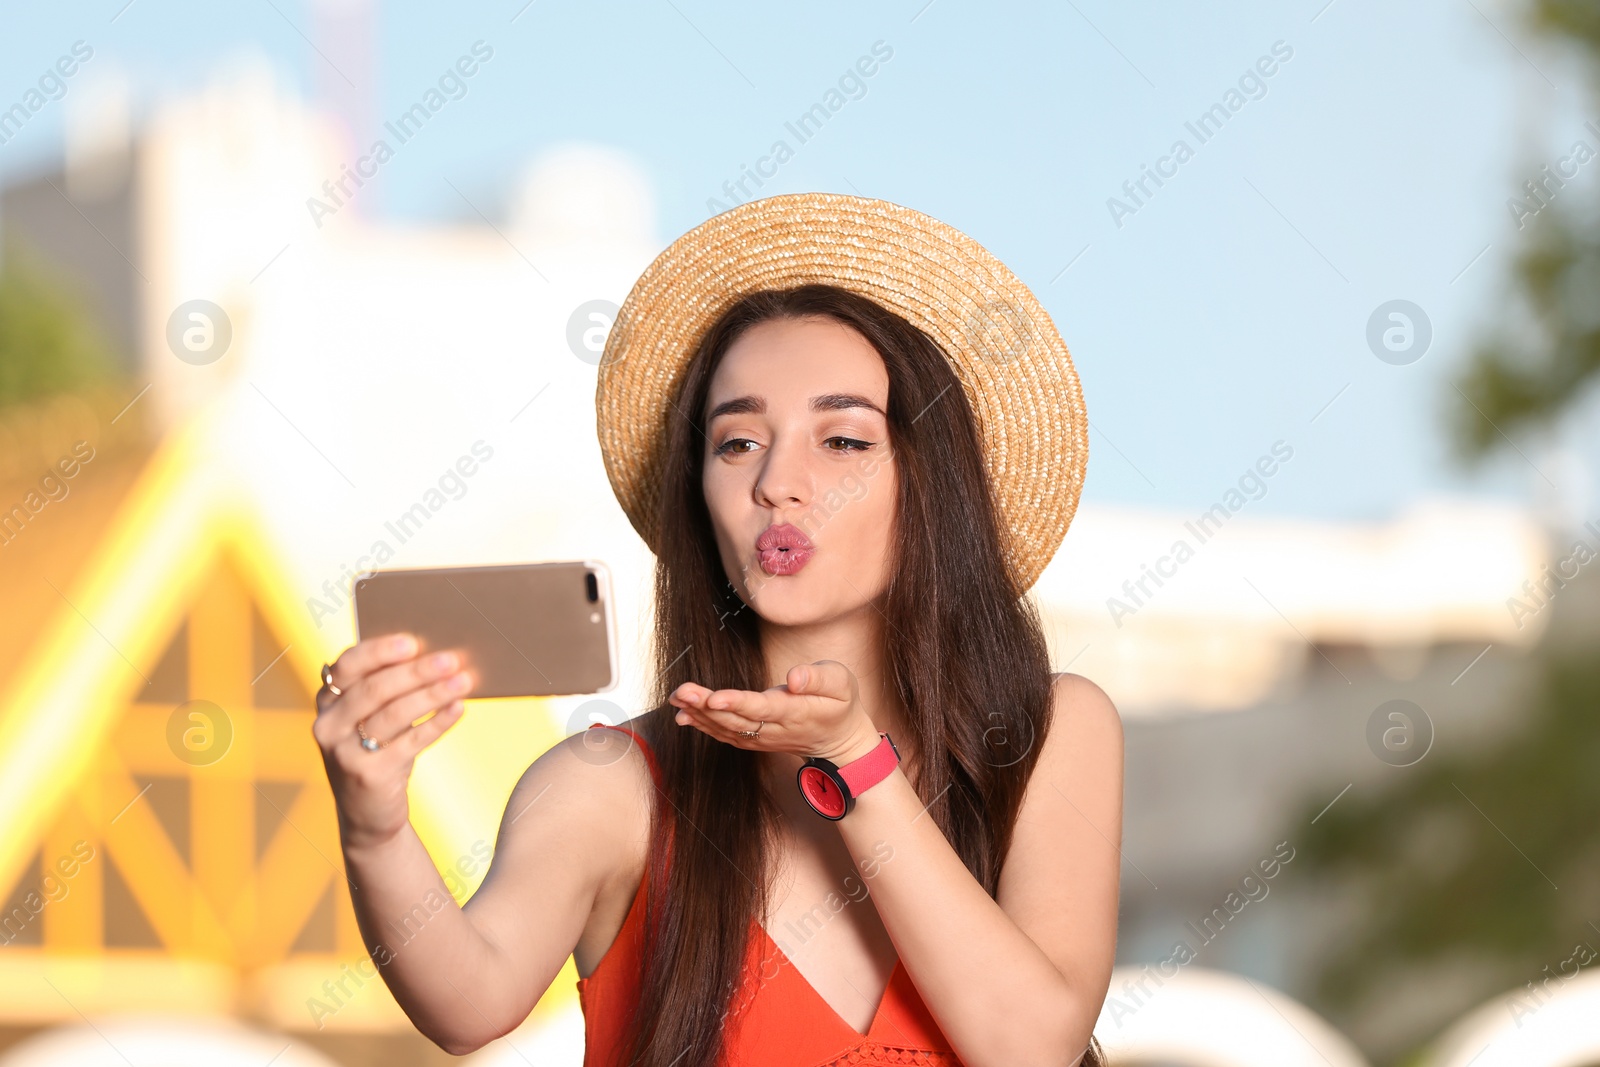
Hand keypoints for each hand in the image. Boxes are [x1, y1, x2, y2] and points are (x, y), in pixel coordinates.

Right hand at [312, 633, 474, 852]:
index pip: (347, 666)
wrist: (368, 816)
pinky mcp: (369, 775)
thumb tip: (436, 655)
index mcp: (327, 702)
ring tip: (464, 681)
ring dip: (433, 694)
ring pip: (394, 714)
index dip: (379, 651)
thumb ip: (387, 690)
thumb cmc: (378, 753)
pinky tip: (458, 708)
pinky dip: (438, 723)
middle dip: (416, 671)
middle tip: (451, 659)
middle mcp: (328, 726)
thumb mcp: (371, 720)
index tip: (412, 641)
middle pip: (374, 689)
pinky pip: (411, 742)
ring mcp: (344, 753)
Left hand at [668, 659, 881, 763]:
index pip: (762, 709)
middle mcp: (774, 730)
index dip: (738, 703)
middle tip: (682, 691)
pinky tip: (683, 714)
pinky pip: (725, 735)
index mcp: (796, 713)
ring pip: (726, 728)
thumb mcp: (841, 683)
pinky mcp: (753, 739)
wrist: (839, 740)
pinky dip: (703, 725)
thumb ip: (818, 678)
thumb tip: (794, 678)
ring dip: (699, 714)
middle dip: (706, 705)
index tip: (714, 697)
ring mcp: (762, 738)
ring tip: (677, 697)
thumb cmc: (840, 704)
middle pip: (736, 720)